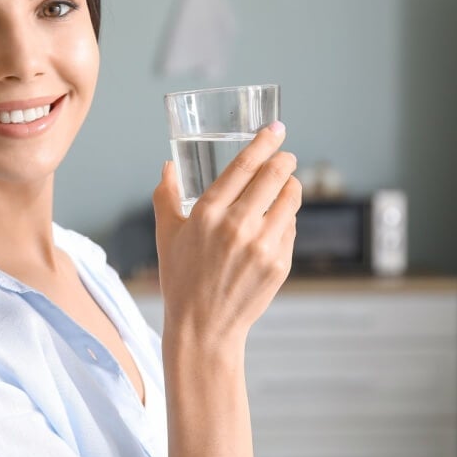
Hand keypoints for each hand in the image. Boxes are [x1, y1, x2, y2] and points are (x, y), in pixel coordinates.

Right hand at [152, 121, 302, 350]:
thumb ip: (166, 196)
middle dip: (284, 158)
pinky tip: (275, 221)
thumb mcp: (167, 235)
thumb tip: (167, 166)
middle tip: (286, 154)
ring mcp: (262, 246)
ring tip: (285, 185)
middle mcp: (237, 226)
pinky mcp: (279, 263)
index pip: (244, 165)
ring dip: (291, 185)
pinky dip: (286, 217)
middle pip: (274, 175)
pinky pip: (291, 227)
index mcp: (208, 214)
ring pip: (290, 198)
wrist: (203, 328)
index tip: (275, 129)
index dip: (263, 142)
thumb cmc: (181, 279)